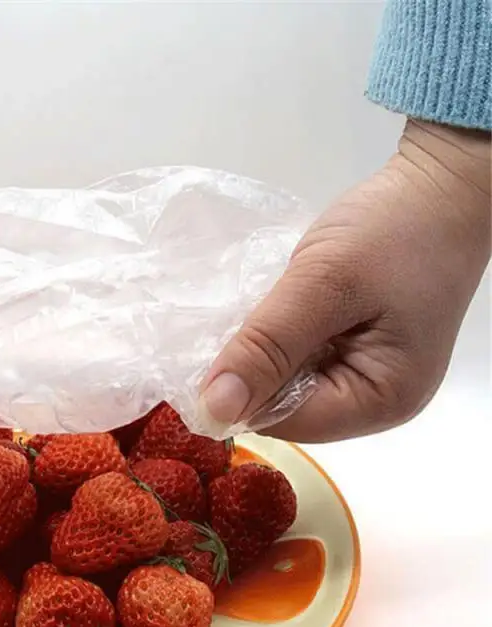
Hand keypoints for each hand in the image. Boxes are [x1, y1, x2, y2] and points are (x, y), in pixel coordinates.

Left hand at [201, 120, 489, 441]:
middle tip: (220, 327)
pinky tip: (266, 314)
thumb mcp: (323, 284)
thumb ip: (268, 346)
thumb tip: (214, 410)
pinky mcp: (353, 354)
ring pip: (287, 387)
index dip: (239, 395)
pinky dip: (277, 342)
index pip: (284, 423)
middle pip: (285, 410)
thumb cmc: (394, 230)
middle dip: (251, 373)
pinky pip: (300, 363)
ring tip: (245, 316)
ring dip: (261, 355)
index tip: (202, 355)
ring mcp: (365, 379)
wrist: (439, 188)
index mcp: (380, 400)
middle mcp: (374, 403)